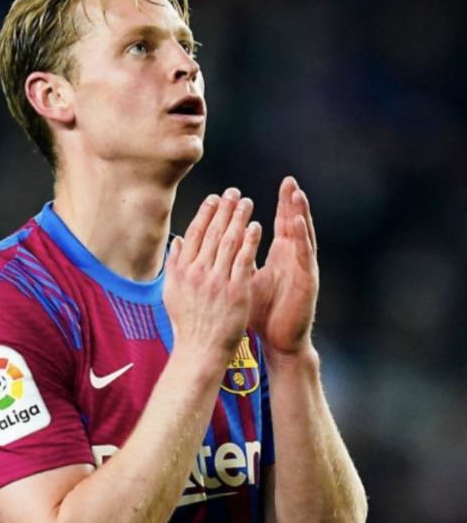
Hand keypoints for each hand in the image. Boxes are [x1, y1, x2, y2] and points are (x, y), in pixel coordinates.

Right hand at [163, 188, 261, 365]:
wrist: (201, 349)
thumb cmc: (187, 323)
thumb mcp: (171, 292)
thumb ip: (174, 265)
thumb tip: (177, 241)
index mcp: (182, 270)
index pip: (194, 233)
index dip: (205, 213)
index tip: (215, 198)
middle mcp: (198, 272)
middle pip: (212, 232)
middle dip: (224, 209)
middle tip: (234, 193)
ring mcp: (217, 281)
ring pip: (229, 241)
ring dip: (238, 219)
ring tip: (247, 203)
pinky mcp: (236, 290)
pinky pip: (244, 260)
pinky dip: (250, 241)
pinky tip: (256, 226)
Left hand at [249, 177, 318, 355]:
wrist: (277, 341)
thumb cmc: (260, 312)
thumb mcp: (243, 279)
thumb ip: (234, 259)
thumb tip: (213, 246)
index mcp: (280, 257)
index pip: (279, 224)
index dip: (278, 205)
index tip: (281, 184)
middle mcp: (294, 259)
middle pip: (293, 224)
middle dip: (291, 202)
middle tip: (289, 181)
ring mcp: (303, 268)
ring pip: (303, 236)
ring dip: (301, 214)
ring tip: (297, 194)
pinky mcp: (308, 280)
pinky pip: (306, 255)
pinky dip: (303, 238)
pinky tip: (299, 223)